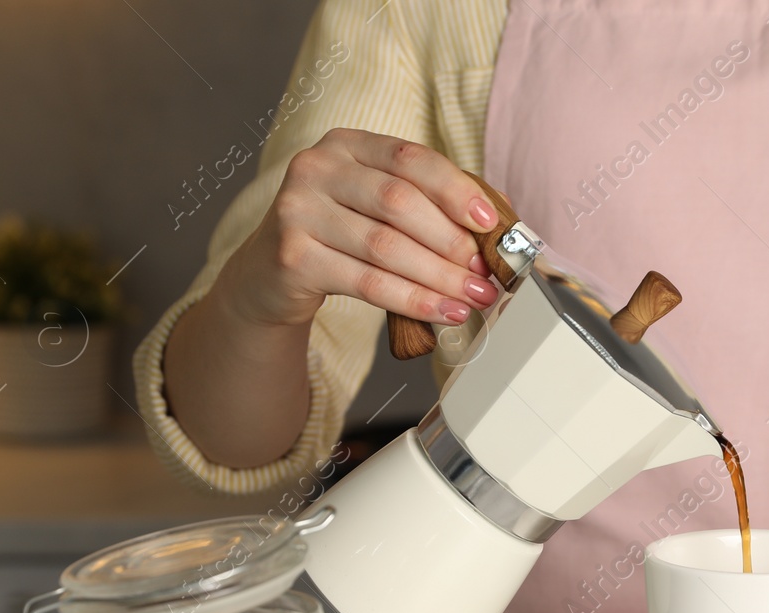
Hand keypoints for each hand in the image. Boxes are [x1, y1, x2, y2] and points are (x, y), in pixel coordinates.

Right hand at [218, 128, 502, 329]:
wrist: (270, 275)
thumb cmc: (338, 236)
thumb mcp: (374, 205)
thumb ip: (426, 203)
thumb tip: (498, 221)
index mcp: (346, 144)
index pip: (410, 158)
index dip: (456, 190)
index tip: (490, 222)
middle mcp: (317, 168)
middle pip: (400, 203)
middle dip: (452, 242)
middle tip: (484, 272)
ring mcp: (298, 210)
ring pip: (386, 246)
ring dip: (440, 277)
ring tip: (473, 297)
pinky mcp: (293, 257)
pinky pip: (368, 283)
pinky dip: (413, 300)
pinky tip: (443, 312)